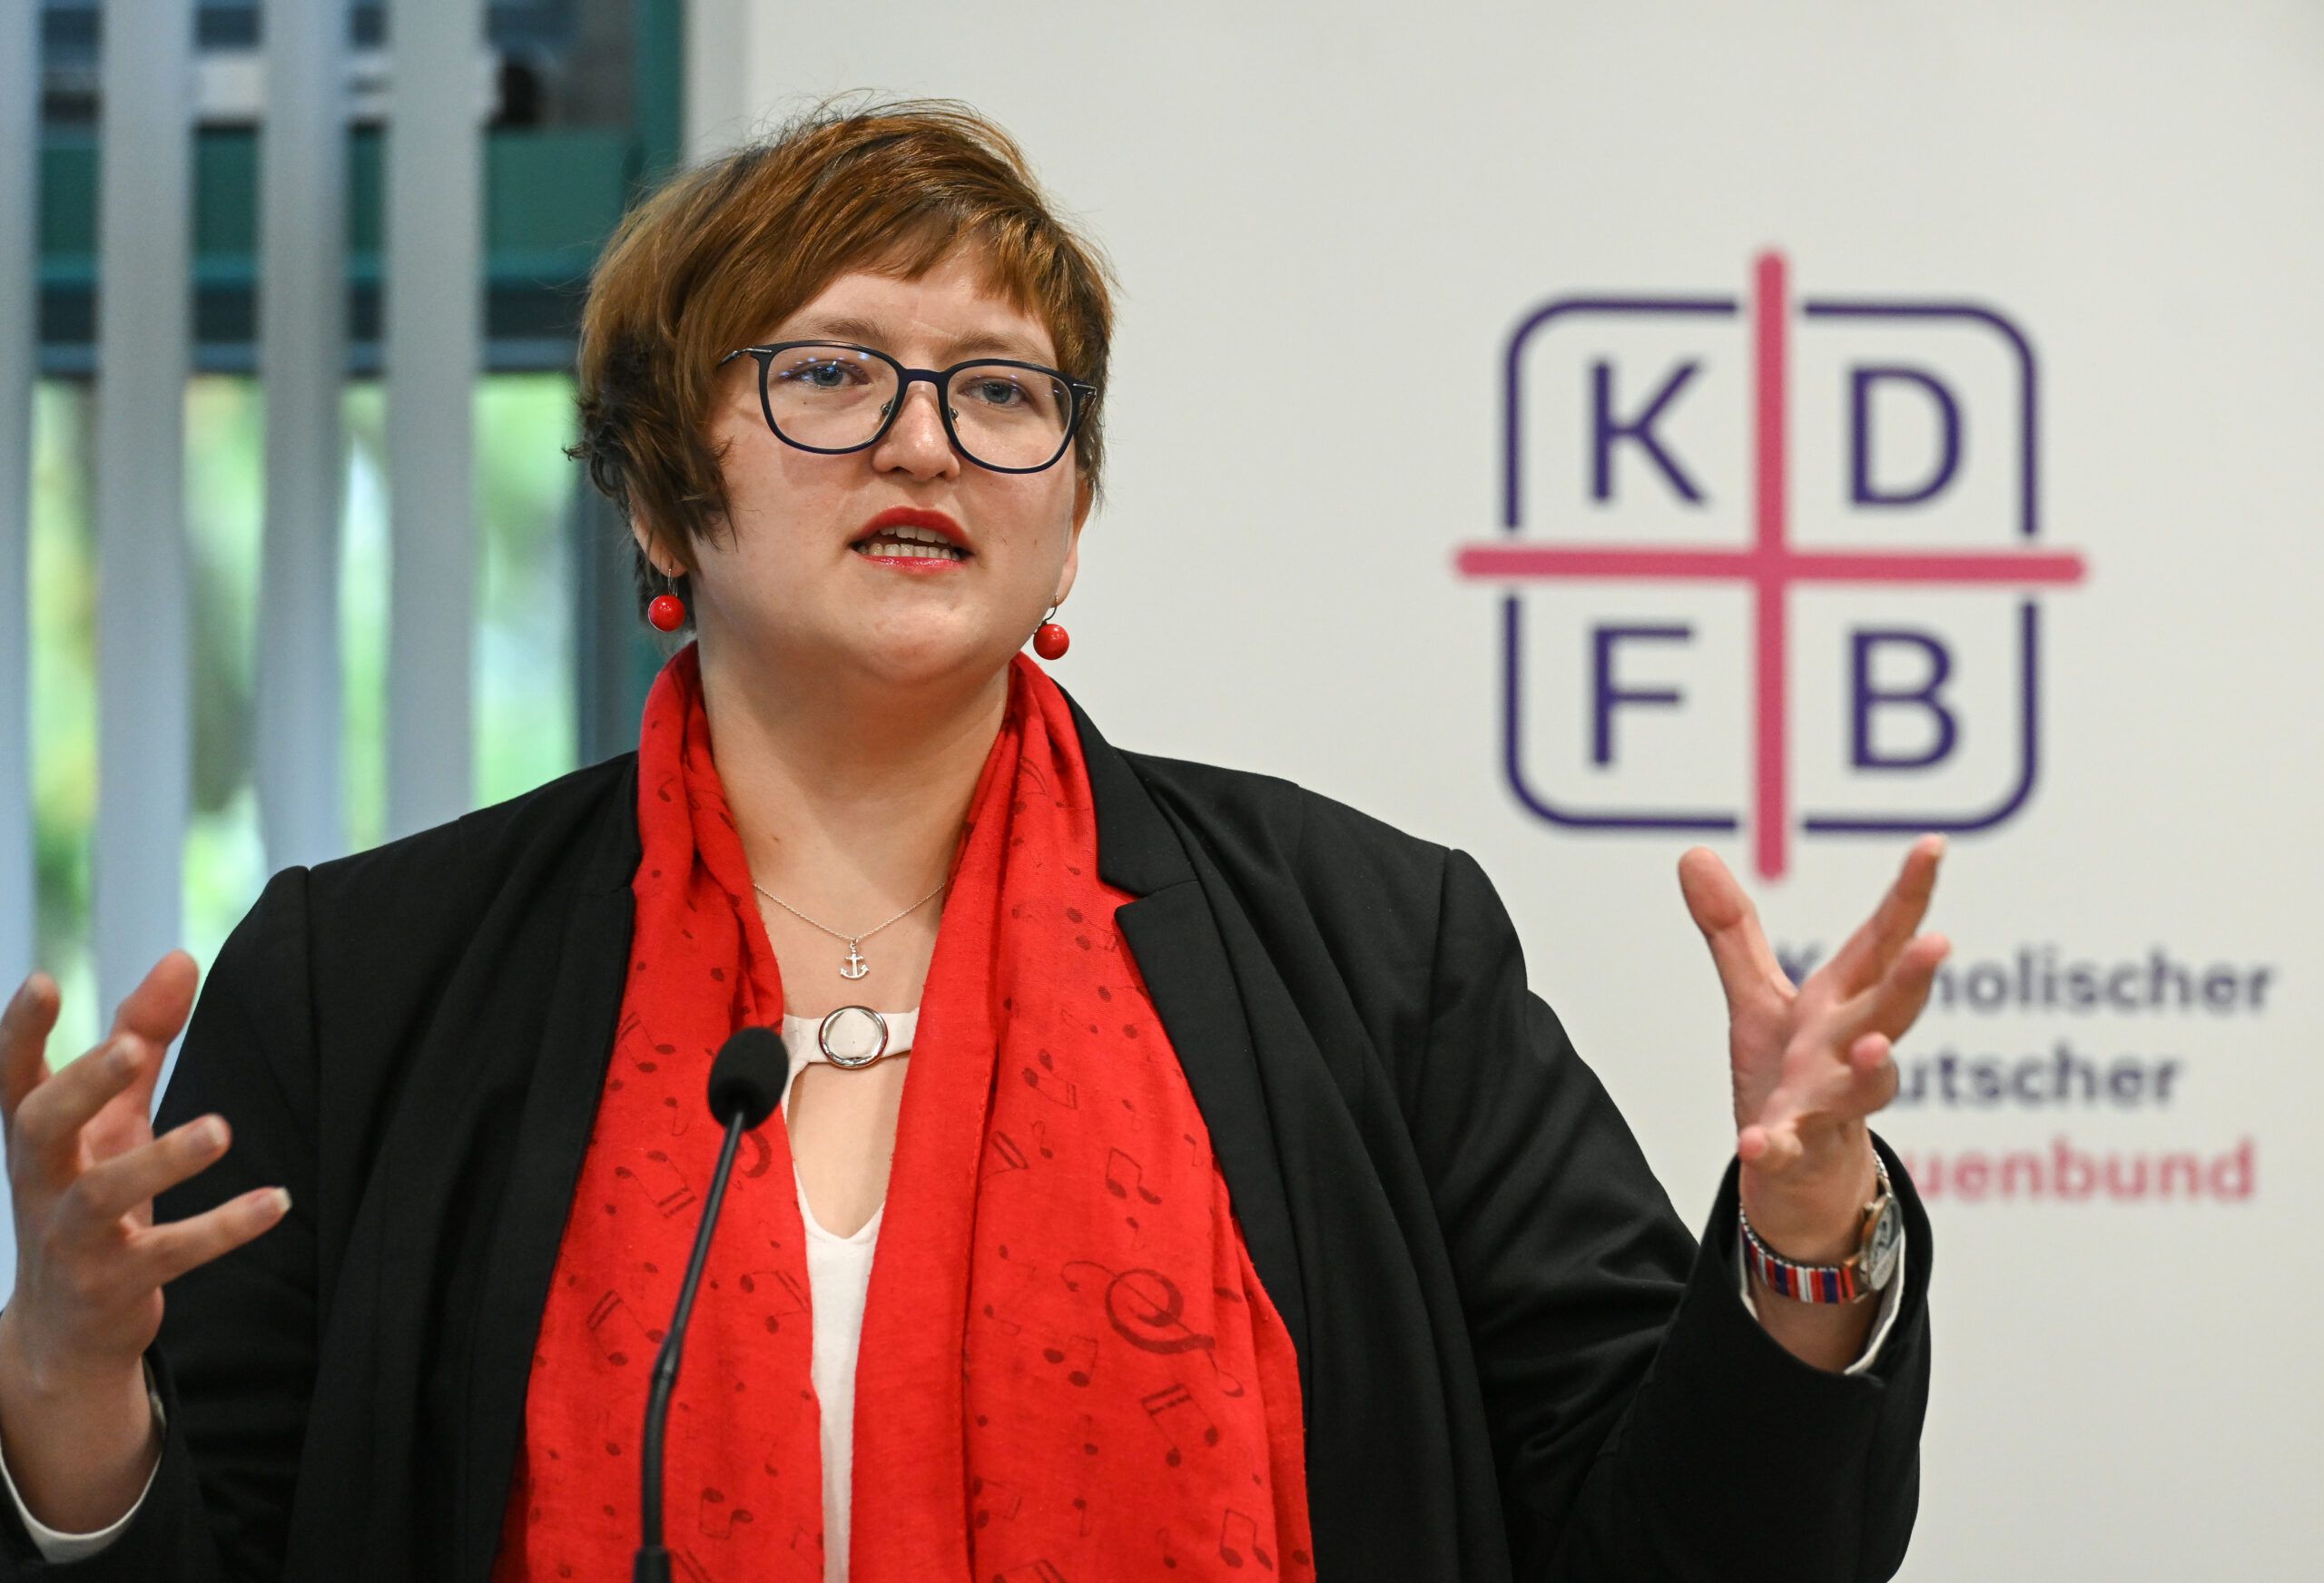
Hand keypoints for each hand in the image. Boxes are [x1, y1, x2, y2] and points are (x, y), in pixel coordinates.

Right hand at [0, 954, 289, 1392]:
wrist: (67, 1328)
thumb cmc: (90, 1195)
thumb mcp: (112, 1118)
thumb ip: (142, 1037)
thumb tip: (181, 956)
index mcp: (38, 1137)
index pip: (14, 1076)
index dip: (21, 1031)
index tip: (42, 980)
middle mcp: (42, 1181)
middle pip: (41, 1125)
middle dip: (81, 1085)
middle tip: (132, 1050)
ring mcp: (71, 1238)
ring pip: (102, 1195)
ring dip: (161, 1161)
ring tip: (221, 1129)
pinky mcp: (114, 1284)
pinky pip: (170, 1254)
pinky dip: (224, 1228)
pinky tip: (278, 1200)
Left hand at [1678, 836, 1947, 1260]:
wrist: (1801, 1178)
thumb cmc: (1791, 1075)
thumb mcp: (1758, 997)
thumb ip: (1731, 931)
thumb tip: (1692, 853)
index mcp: (1843, 1002)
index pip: (1882, 941)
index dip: (1909, 895)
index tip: (1933, 845)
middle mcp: (1849, 1047)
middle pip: (1892, 1007)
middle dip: (1914, 976)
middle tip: (1939, 942)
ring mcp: (1832, 1102)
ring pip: (1865, 1085)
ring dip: (1872, 1065)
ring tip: (1874, 1047)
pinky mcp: (1800, 1149)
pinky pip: (1791, 1148)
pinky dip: (1776, 1147)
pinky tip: (1756, 1145)